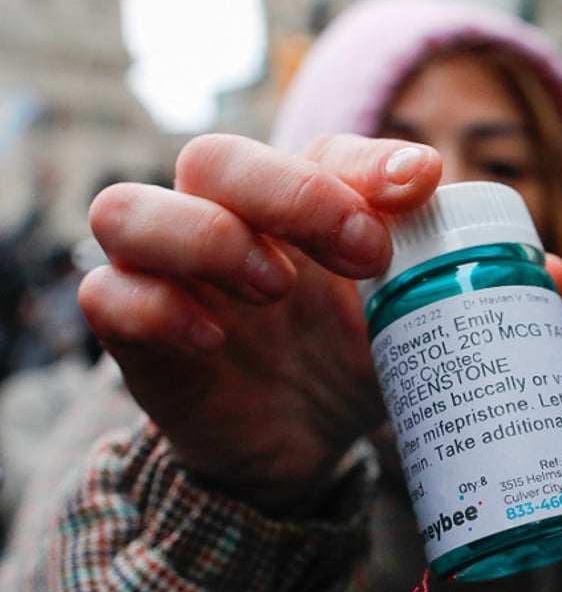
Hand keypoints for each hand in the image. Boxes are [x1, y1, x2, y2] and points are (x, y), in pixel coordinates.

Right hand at [78, 133, 440, 514]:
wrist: (310, 439)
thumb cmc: (352, 354)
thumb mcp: (399, 302)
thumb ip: (412, 237)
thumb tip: (425, 167)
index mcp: (295, 206)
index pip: (316, 152)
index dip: (363, 166)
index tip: (412, 192)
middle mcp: (224, 222)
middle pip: (211, 158)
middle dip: (289, 195)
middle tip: (360, 253)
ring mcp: (170, 276)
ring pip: (125, 210)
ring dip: (206, 238)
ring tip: (274, 287)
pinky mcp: (138, 337)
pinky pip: (107, 295)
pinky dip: (157, 309)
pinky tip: (213, 342)